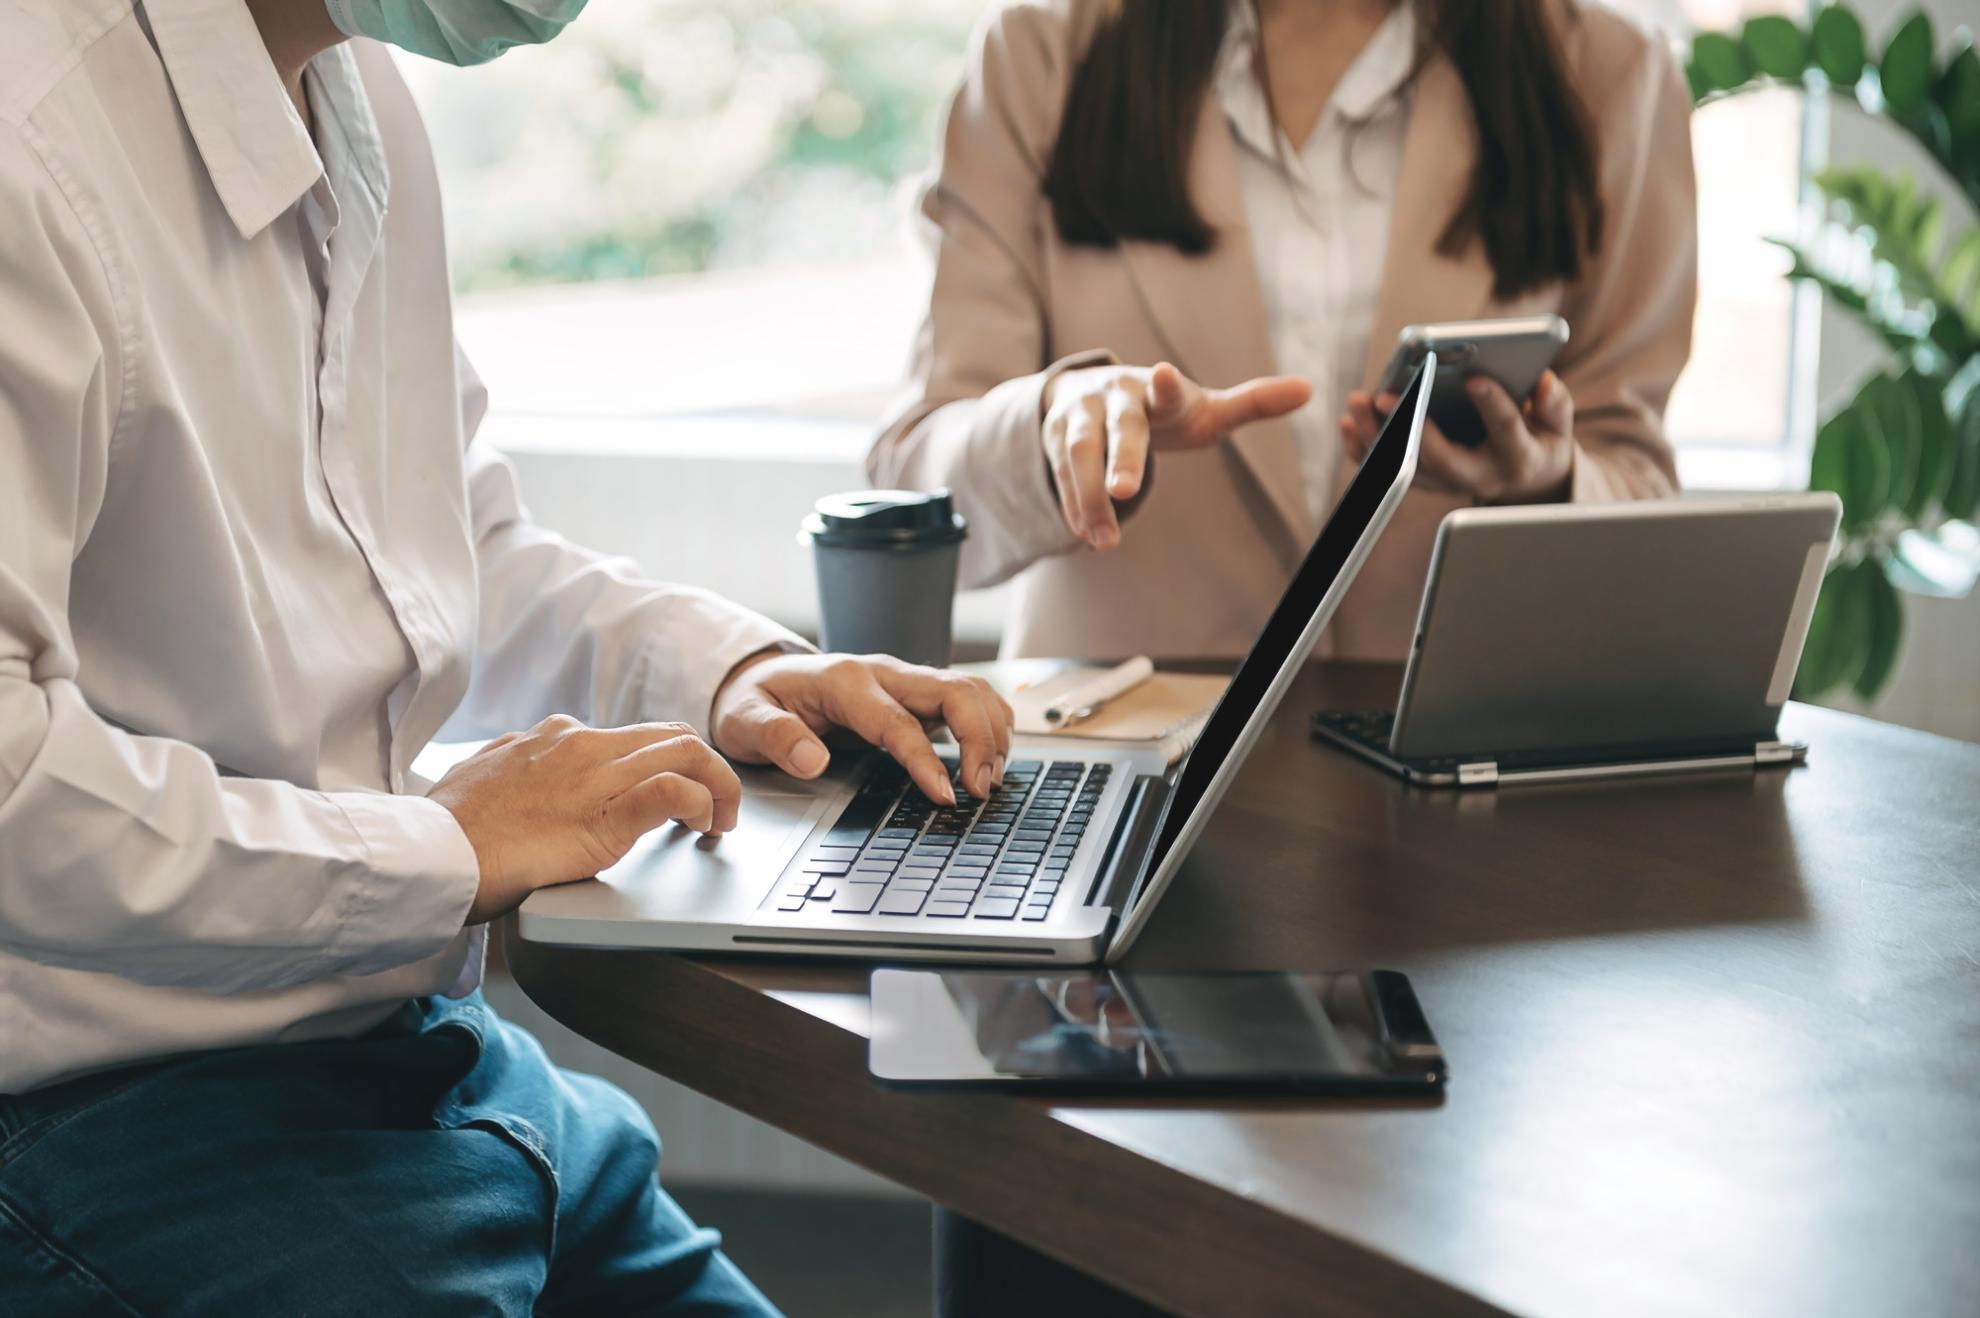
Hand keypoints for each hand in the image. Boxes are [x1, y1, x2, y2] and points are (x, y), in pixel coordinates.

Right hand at [432, 716, 743, 923]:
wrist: (430, 853)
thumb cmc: (449, 829)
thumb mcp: (483, 776)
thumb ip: (513, 766)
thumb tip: (517, 765)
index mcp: (556, 737)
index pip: (633, 735)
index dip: (668, 762)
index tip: (680, 793)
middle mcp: (582, 745)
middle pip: (673, 735)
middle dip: (709, 768)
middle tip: (718, 810)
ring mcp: (596, 775)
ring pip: (686, 751)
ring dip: (719, 786)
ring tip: (720, 822)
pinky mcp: (605, 814)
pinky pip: (673, 790)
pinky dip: (701, 803)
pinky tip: (700, 826)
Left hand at [710, 651, 1014, 805]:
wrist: (761, 678)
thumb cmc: (756, 701)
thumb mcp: (744, 719)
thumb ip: (776, 737)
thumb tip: (810, 760)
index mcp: (845, 681)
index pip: (900, 721)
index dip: (928, 760)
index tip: (946, 796)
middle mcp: (883, 673)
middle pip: (954, 690)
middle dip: (981, 738)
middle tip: (983, 789)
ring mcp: (904, 679)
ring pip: (969, 688)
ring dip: (992, 730)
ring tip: (991, 778)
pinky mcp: (915, 692)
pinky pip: (966, 696)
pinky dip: (988, 722)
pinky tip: (990, 757)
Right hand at [1043, 361, 1311, 549]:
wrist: (1086, 391)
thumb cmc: (1159, 406)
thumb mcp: (1202, 407)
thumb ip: (1252, 403)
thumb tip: (1310, 389)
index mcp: (1155, 389)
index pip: (1164, 388)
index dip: (1167, 386)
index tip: (1167, 374)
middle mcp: (1113, 398)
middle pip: (1117, 428)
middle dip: (1119, 458)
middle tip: (1125, 491)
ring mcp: (1077, 418)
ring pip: (1078, 456)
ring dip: (1089, 498)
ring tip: (1104, 540)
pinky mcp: (1053, 443)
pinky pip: (1060, 478)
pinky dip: (1073, 507)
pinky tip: (1086, 535)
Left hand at [1340, 370, 1575, 503]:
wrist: (1525, 480)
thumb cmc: (1539, 441)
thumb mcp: (1557, 426)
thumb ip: (1554, 404)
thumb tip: (1544, 381)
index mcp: (1516, 456)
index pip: (1505, 428)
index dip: (1491, 404)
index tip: (1475, 377)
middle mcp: (1479, 476)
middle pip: (1441, 458)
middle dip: (1412, 427)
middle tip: (1386, 395)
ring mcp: (1448, 483)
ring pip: (1407, 468)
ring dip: (1377, 438)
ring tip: (1358, 401)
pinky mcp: (1426, 482)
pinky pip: (1389, 472)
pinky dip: (1364, 451)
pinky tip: (1349, 423)